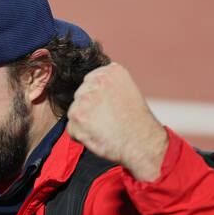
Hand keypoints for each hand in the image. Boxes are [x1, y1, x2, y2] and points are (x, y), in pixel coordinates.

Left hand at [66, 62, 168, 181]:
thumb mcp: (128, 91)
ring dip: (85, 122)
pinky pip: (71, 128)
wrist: (142, 143)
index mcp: (111, 71)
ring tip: (104, 128)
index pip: (91, 82)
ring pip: (75, 111)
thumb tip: (91, 88)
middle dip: (90, 109)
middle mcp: (96, 81)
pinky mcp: (77, 116)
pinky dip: (81, 135)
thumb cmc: (137, 123)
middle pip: (81, 95)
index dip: (98, 99)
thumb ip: (108, 86)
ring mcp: (85, 98)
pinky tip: (97, 136)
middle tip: (107, 120)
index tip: (109, 108)